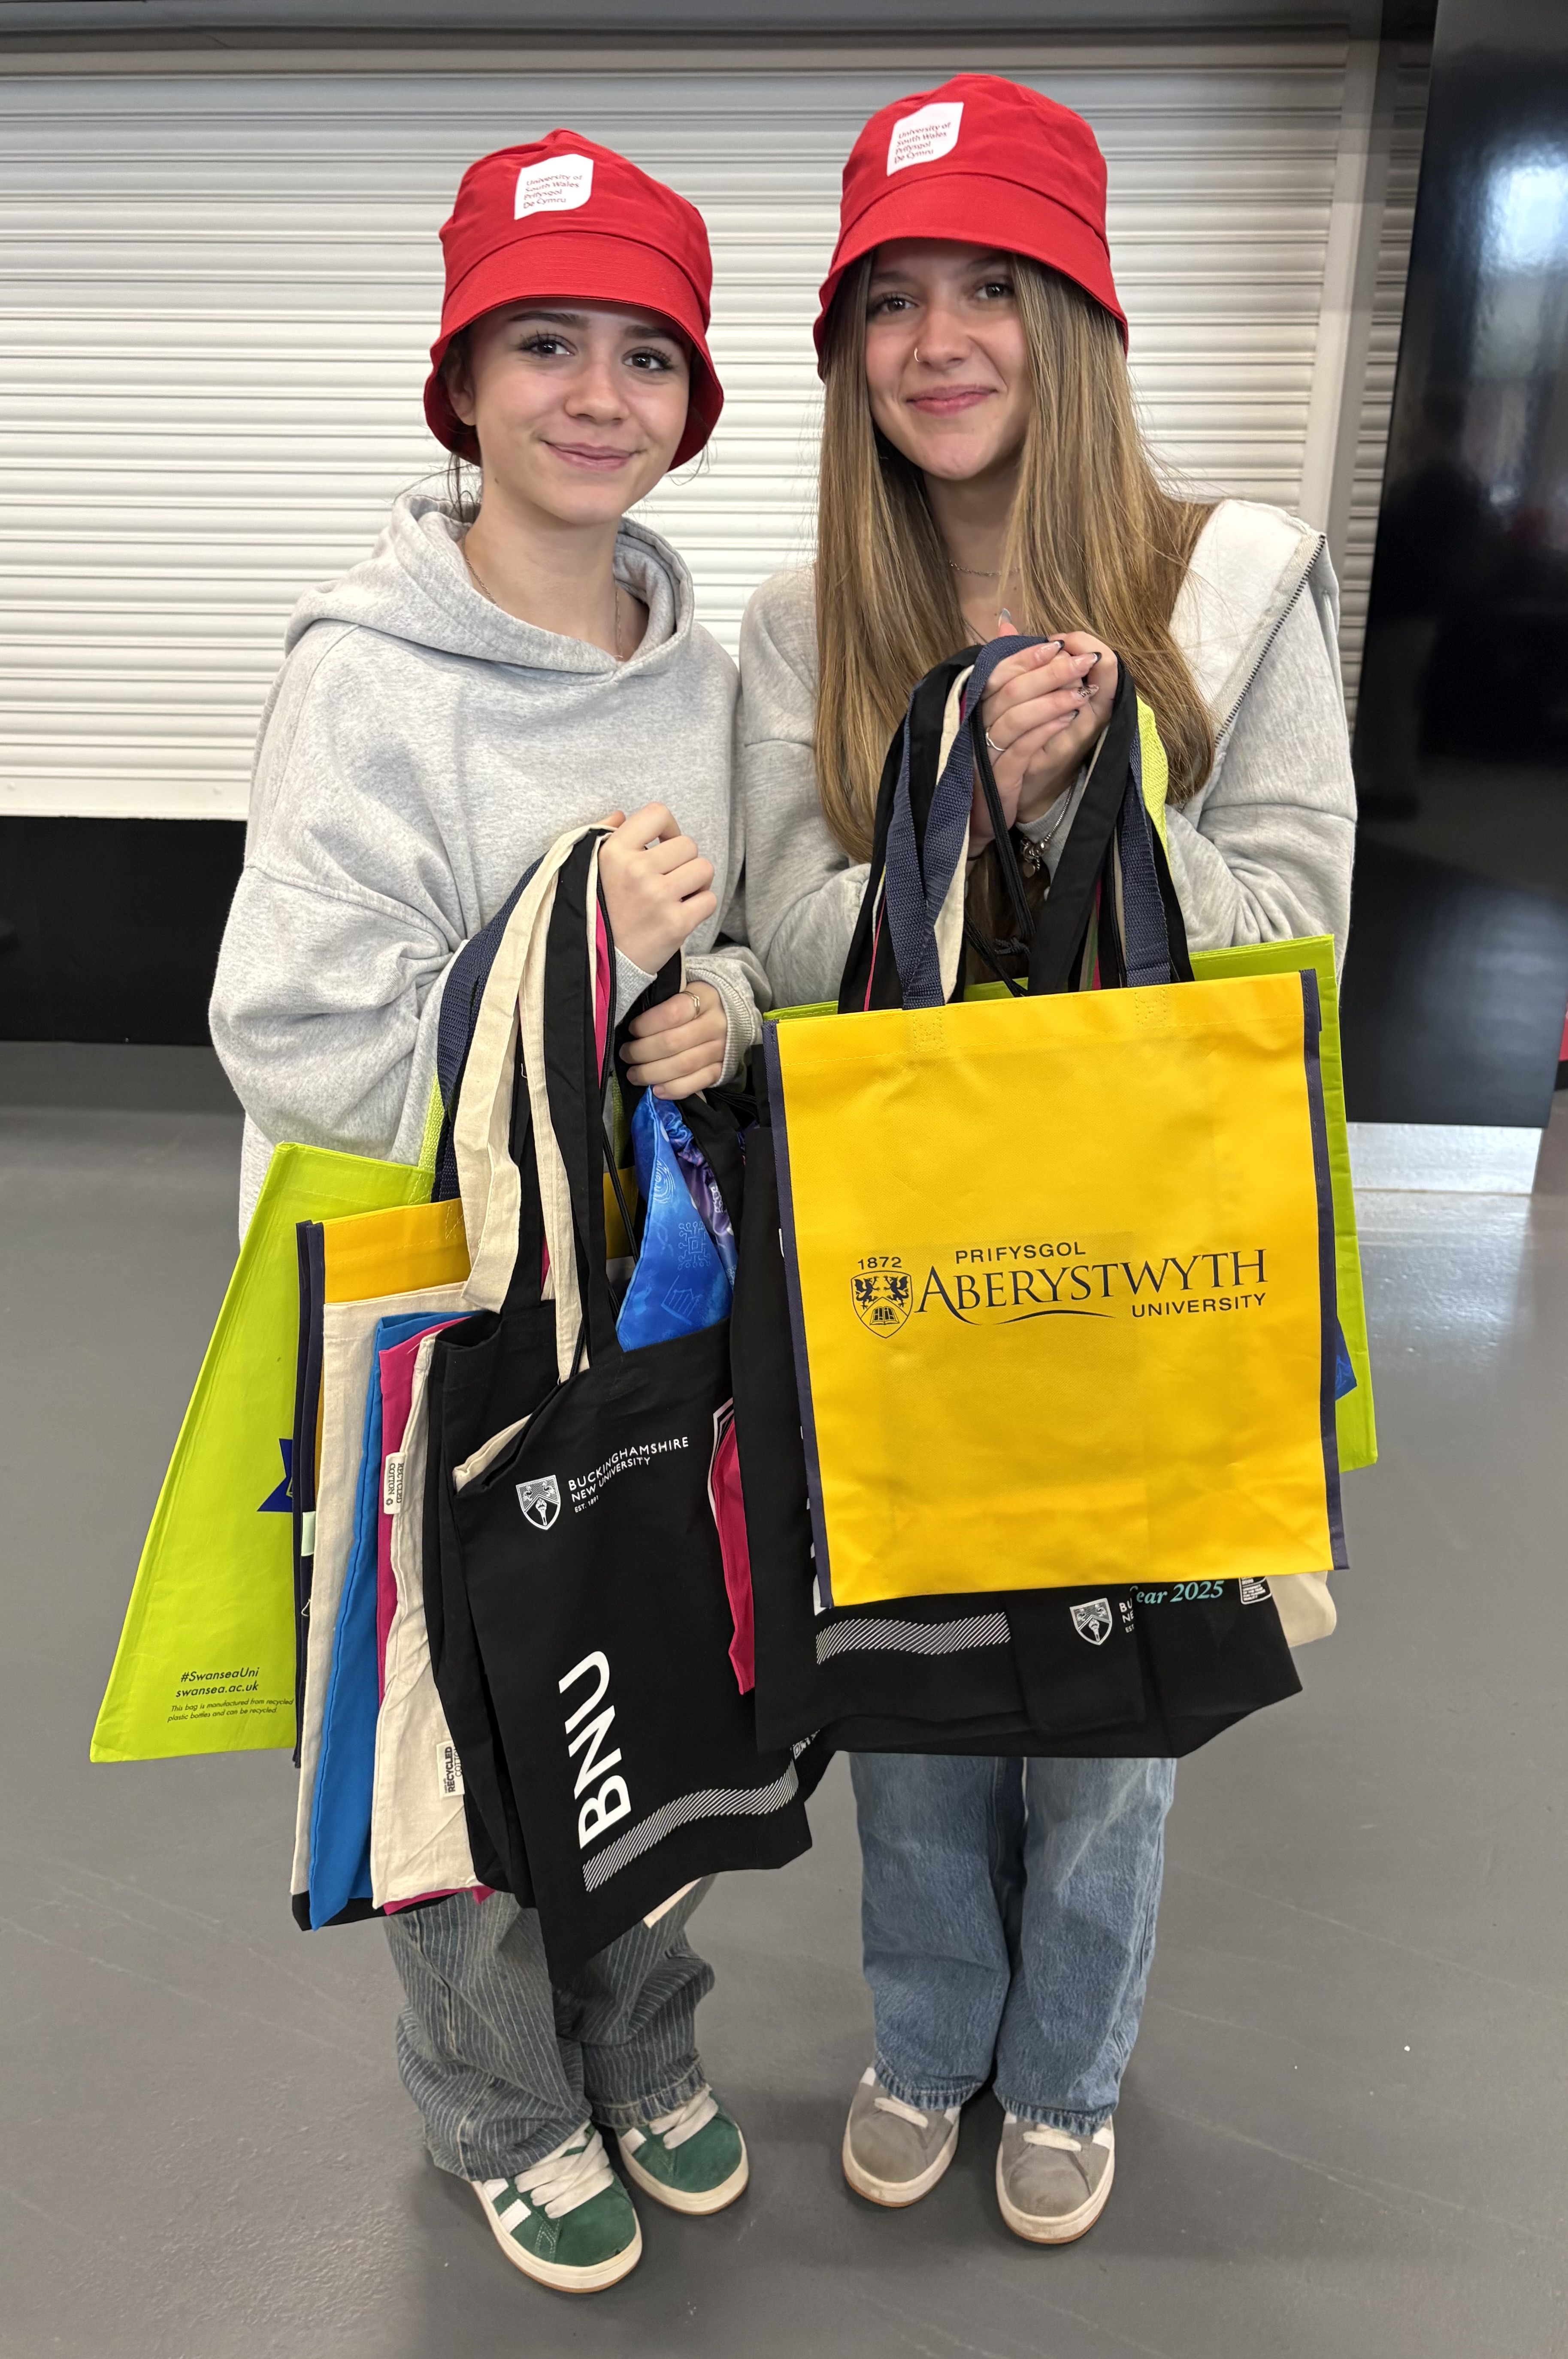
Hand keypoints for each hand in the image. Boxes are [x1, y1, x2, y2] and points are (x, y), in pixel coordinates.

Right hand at [596, 804, 717, 974]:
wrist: (598, 964)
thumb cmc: (597, 912)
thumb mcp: (588, 868)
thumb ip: (603, 836)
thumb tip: (621, 815)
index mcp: (614, 852)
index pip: (657, 814)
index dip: (668, 828)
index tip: (662, 845)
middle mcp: (637, 871)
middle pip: (688, 845)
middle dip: (683, 861)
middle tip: (669, 879)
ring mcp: (658, 898)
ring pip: (704, 869)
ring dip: (696, 882)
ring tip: (678, 895)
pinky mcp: (676, 924)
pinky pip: (709, 900)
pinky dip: (700, 906)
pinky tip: (682, 913)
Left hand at [622, 981, 728, 1099]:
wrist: (729, 1015)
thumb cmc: (694, 1002)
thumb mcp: (682, 988)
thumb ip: (661, 997)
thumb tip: (631, 1014)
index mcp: (705, 997)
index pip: (671, 1014)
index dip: (646, 1025)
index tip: (632, 1029)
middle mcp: (716, 1024)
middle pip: (672, 1043)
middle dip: (641, 1052)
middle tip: (626, 1054)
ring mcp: (721, 1049)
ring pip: (682, 1065)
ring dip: (651, 1073)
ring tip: (633, 1074)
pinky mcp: (722, 1069)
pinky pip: (697, 1083)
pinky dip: (674, 1089)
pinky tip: (656, 1090)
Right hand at [970, 632, 1116, 851]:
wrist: (985, 814)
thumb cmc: (999, 757)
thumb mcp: (1004, 712)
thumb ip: (1007, 669)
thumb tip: (1006, 623)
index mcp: (976, 705)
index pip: (998, 671)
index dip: (1026, 655)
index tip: (1057, 643)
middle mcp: (975, 725)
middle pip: (1009, 690)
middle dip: (1049, 672)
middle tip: (1082, 660)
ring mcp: (984, 752)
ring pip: (1015, 717)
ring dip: (1052, 700)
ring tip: (1082, 691)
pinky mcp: (998, 778)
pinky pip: (1021, 749)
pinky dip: (1046, 730)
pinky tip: (1069, 719)